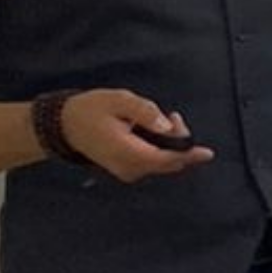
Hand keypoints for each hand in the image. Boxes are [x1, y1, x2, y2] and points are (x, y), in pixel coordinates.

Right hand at [63, 89, 214, 181]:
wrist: (64, 125)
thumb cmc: (90, 110)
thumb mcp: (118, 100)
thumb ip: (143, 111)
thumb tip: (165, 125)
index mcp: (125, 152)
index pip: (164, 159)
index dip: (187, 155)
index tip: (207, 153)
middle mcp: (127, 168)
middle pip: (167, 162)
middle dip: (179, 141)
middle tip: (172, 116)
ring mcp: (126, 171)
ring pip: (162, 163)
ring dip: (170, 143)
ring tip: (164, 119)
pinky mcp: (126, 169)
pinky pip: (153, 162)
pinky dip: (161, 148)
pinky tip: (156, 131)